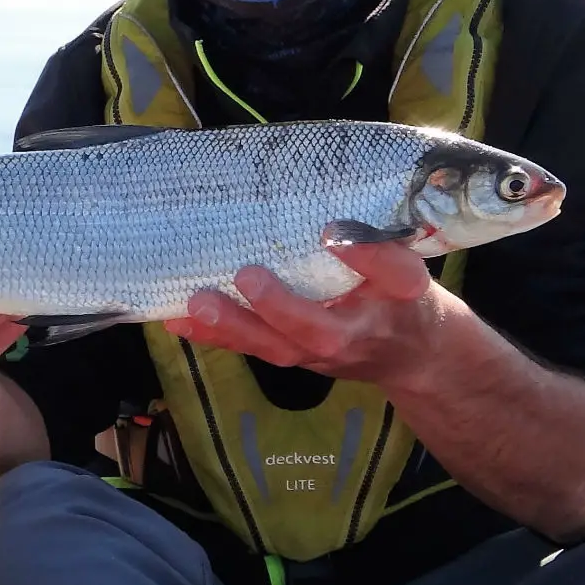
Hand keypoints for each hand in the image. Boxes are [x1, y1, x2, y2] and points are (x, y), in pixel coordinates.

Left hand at [161, 236, 451, 388]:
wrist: (409, 355)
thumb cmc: (401, 302)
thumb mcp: (407, 272)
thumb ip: (378, 250)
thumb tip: (331, 229)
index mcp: (391, 302)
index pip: (389, 278)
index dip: (365, 257)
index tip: (332, 232)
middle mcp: (348, 336)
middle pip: (312, 331)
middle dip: (277, 307)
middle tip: (247, 276)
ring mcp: (311, 352)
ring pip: (271, 346)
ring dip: (230, 326)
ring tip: (197, 303)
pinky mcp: (285, 354)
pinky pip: (248, 347)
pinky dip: (211, 335)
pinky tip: (175, 319)